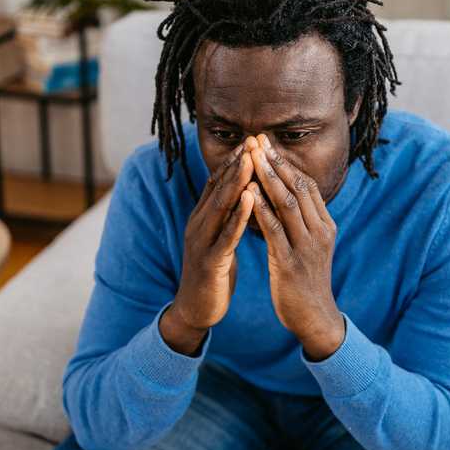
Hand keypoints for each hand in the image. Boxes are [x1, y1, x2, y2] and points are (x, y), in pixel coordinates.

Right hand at [168, 141, 255, 333]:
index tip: (251, 141)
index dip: (234, 161)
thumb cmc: (213, 273)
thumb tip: (241, 194)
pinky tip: (252, 200)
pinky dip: (239, 216)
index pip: (218, 183)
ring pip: (220, 207)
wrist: (196, 310)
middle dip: (236, 163)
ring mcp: (201, 242)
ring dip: (236, 182)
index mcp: (202, 219)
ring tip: (251, 160)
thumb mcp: (219, 240)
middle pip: (218, 188)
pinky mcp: (209, 261)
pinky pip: (226, 235)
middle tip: (252, 139)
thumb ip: (226, 218)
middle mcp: (198, 225)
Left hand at [246, 134, 344, 359]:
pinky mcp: (291, 263)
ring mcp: (306, 247)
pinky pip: (275, 230)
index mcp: (324, 225)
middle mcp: (319, 231)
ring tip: (251, 157)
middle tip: (257, 139)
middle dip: (276, 161)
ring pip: (287, 203)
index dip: (286, 162)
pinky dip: (261, 209)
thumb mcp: (310, 245)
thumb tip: (288, 193)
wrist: (315, 318)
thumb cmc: (307, 280)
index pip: (306, 184)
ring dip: (268, 178)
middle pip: (298, 187)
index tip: (266, 142)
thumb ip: (302, 221)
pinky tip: (248, 194)